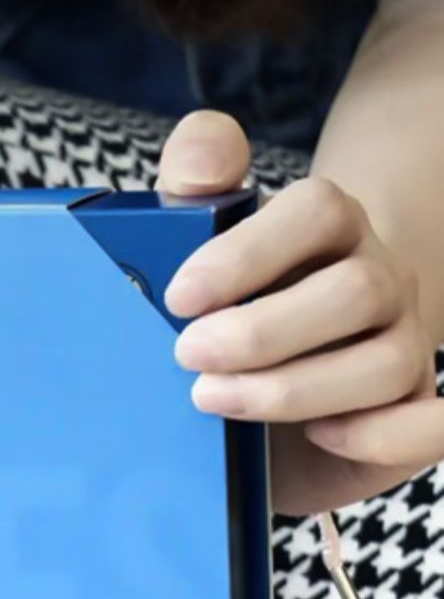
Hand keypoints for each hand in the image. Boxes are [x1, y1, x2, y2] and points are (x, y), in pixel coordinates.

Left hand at [156, 111, 443, 515]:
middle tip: (188, 356)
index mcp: (330, 228)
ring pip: (387, 363)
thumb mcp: (193, 248)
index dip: (249, 253)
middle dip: (263, 330)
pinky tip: (319, 435)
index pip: (317, 212)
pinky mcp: (413, 413)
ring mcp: (405, 346)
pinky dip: (381, 434)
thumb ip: (193, 186)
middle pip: (357, 291)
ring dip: (295, 388)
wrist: (265, 403)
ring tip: (216, 399)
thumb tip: (205, 163)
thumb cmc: (225, 316)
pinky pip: (434, 425)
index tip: (180, 298)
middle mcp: (380, 280)